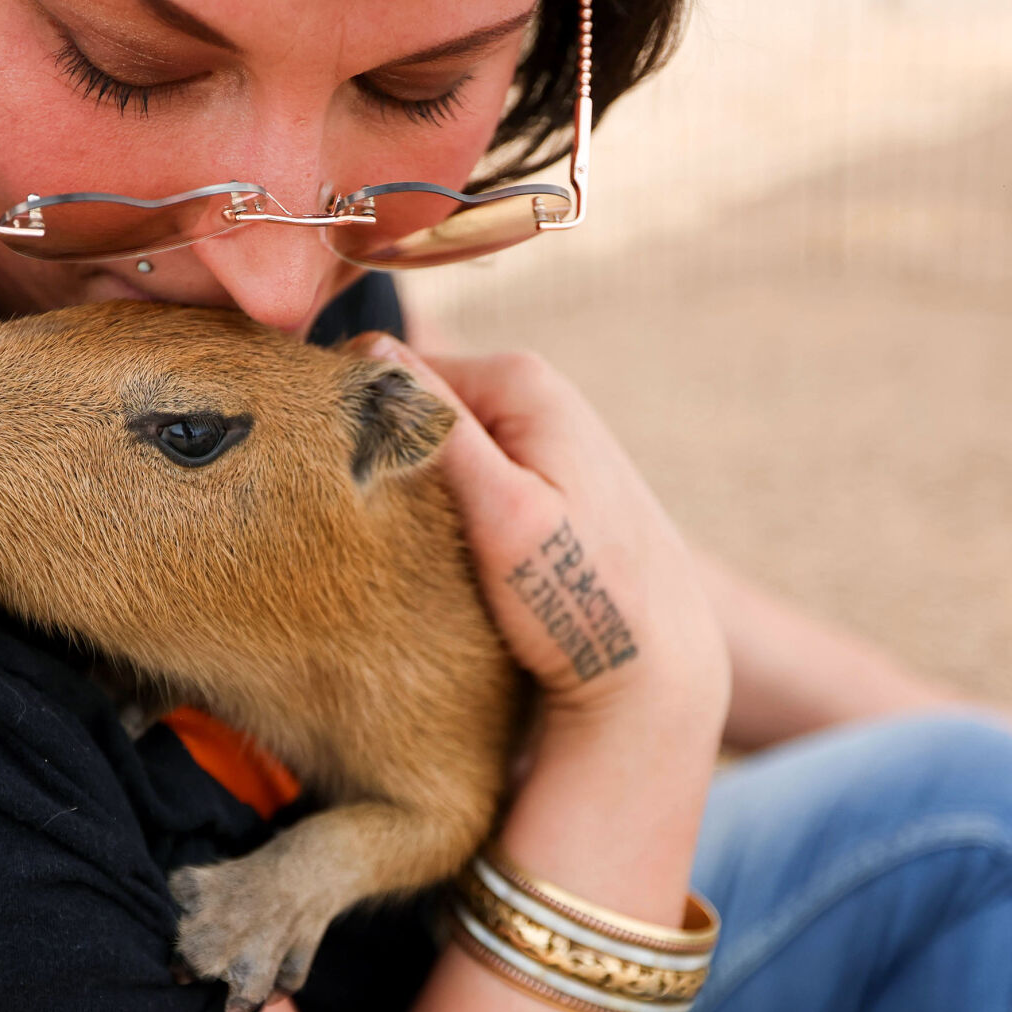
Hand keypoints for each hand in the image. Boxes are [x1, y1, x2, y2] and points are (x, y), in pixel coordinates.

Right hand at [352, 335, 728, 731]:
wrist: (657, 663)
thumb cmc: (581, 597)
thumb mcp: (501, 511)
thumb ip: (437, 426)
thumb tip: (369, 348)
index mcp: (520, 379)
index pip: (393, 369)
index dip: (362, 423)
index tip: (354, 487)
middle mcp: (534, 391)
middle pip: (418, 406)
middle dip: (392, 454)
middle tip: (387, 525)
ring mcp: (539, 433)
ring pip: (439, 445)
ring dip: (417, 486)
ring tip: (419, 543)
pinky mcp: (541, 475)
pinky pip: (468, 473)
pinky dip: (448, 504)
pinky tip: (451, 548)